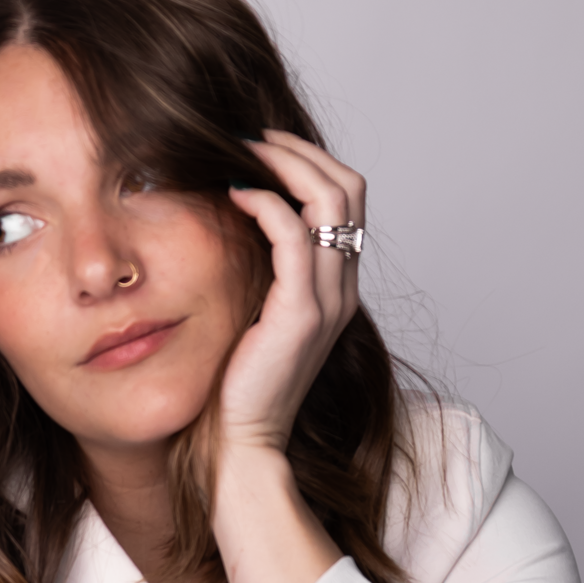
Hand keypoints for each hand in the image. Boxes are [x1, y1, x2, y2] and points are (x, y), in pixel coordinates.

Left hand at [214, 129, 365, 460]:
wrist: (243, 445)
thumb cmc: (237, 386)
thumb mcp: (254, 315)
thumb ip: (259, 274)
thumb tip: (234, 222)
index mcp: (336, 288)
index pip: (347, 201)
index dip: (310, 162)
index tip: (263, 146)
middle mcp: (342, 289)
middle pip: (350, 188)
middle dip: (301, 151)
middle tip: (253, 137)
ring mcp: (327, 302)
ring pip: (330, 202)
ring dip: (285, 165)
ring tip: (243, 153)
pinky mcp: (300, 316)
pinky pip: (295, 238)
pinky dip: (266, 204)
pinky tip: (233, 196)